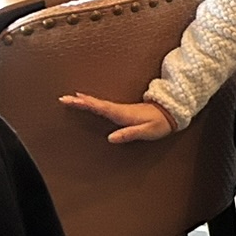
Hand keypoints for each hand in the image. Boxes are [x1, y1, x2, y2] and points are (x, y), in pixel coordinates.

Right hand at [60, 92, 174, 143]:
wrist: (171, 113)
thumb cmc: (159, 123)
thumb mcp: (146, 131)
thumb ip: (129, 134)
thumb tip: (110, 138)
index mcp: (122, 113)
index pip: (101, 108)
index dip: (86, 104)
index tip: (72, 99)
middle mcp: (119, 109)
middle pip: (96, 104)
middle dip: (80, 100)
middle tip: (63, 97)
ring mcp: (121, 109)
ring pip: (99, 103)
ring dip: (85, 100)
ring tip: (71, 98)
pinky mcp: (123, 111)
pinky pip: (104, 106)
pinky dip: (93, 103)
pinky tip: (89, 102)